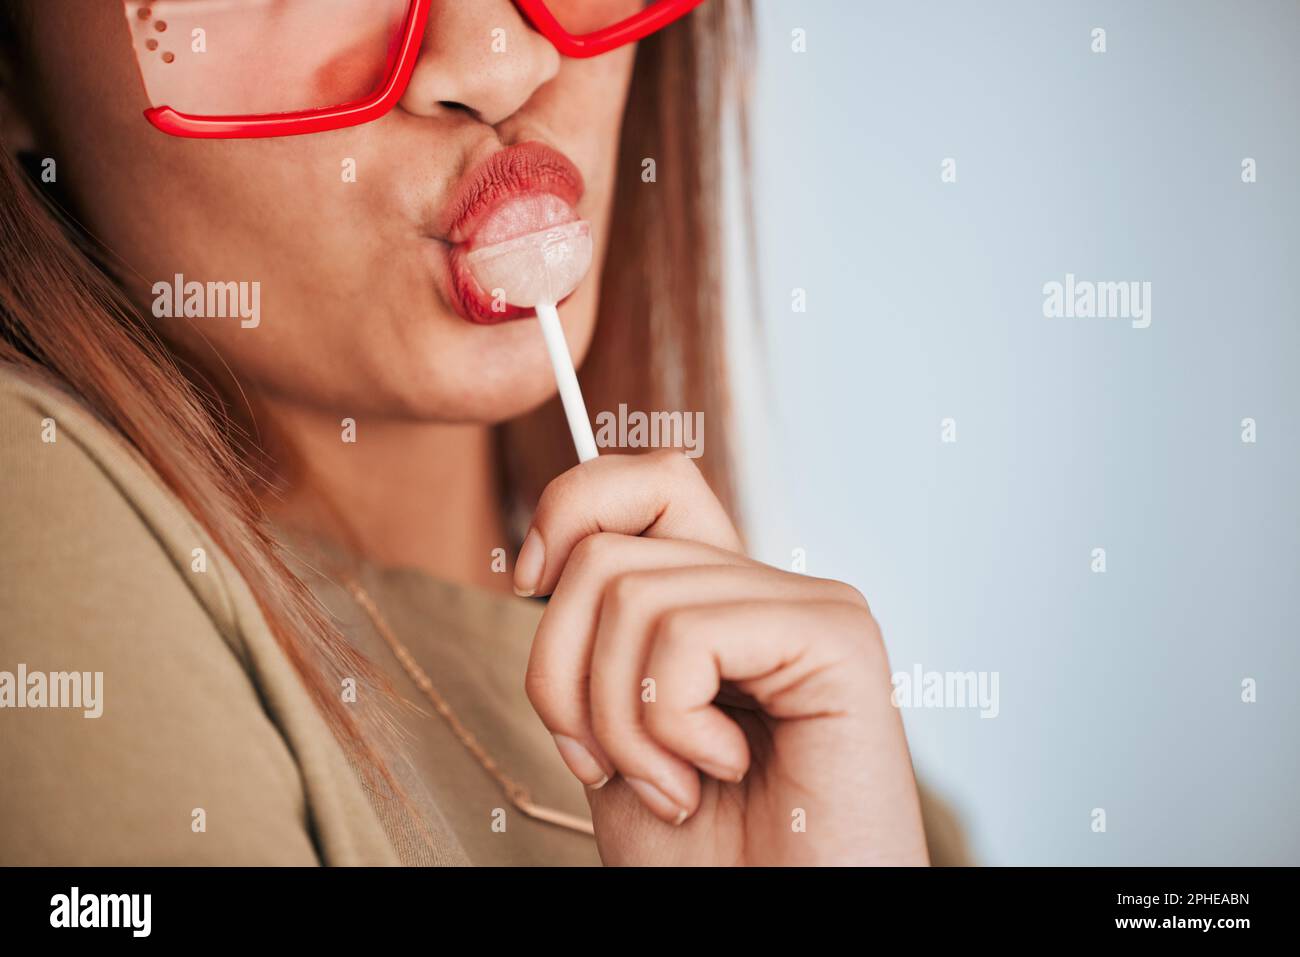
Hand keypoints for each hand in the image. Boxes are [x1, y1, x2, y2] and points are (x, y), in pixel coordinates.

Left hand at [516, 451, 928, 865]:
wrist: (778, 929)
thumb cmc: (702, 855)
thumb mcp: (613, 728)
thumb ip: (596, 635)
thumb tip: (547, 555)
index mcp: (721, 604)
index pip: (647, 482)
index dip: (571, 506)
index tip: (529, 585)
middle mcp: (769, 591)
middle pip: (606, 551)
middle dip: (562, 672)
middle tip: (605, 762)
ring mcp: (810, 606)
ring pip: (629, 592)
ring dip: (618, 720)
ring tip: (671, 782)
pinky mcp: (837, 638)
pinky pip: (686, 636)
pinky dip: (668, 724)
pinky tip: (720, 768)